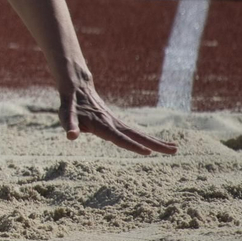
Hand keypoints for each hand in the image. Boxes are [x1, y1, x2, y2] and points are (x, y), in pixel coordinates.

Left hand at [60, 82, 176, 154]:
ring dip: (157, 142)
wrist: (78, 88)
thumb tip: (71, 136)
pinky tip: (160, 145)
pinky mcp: (119, 124)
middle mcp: (114, 123)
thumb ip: (70, 124)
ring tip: (175, 149)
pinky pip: (136, 133)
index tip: (147, 152)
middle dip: (155, 144)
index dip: (132, 145)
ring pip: (140, 134)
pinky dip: (149, 139)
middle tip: (174, 151)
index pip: (119, 138)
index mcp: (102, 124)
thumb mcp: (66, 114)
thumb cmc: (71, 104)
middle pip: (137, 136)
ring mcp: (118, 123)